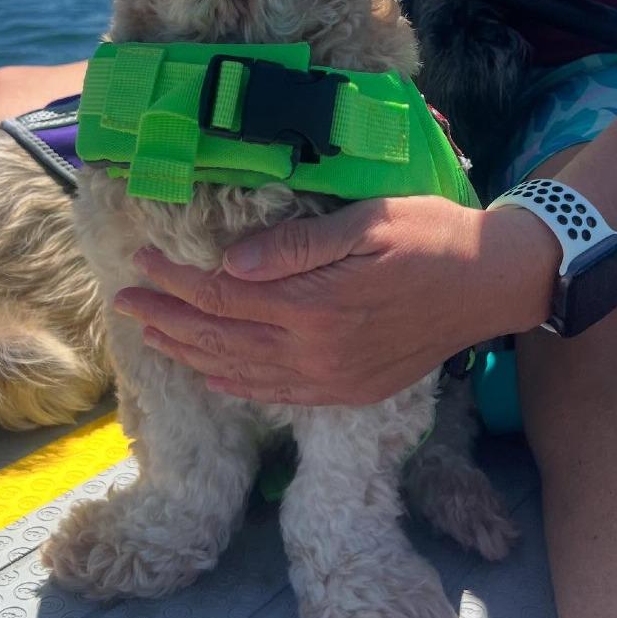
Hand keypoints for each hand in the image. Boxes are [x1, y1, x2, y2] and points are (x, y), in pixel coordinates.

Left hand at [114, 196, 557, 405]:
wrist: (491, 284)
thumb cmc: (431, 237)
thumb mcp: (369, 221)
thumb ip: (297, 245)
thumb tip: (231, 262)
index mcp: (315, 303)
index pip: (223, 295)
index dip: (177, 280)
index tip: (143, 260)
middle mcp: (316, 351)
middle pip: (221, 337)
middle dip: (167, 319)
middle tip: (125, 304)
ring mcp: (332, 379)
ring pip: (241, 371)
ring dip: (191, 352)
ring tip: (154, 337)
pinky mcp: (349, 390)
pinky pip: (277, 396)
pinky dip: (236, 385)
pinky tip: (213, 375)